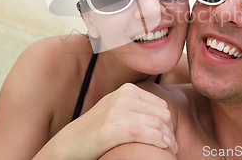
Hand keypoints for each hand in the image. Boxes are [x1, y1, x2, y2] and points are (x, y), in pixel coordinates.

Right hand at [34, 83, 176, 159]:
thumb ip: (138, 107)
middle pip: (162, 115)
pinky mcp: (110, 128)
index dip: (169, 124)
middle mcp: (122, 96)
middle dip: (170, 132)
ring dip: (167, 139)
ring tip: (170, 151)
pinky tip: (163, 148)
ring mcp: (115, 111)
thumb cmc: (97, 130)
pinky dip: (157, 140)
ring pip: (156, 123)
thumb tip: (166, 114)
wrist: (69, 143)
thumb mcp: (118, 109)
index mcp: (127, 90)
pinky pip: (142, 132)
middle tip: (172, 147)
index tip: (170, 138)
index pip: (162, 106)